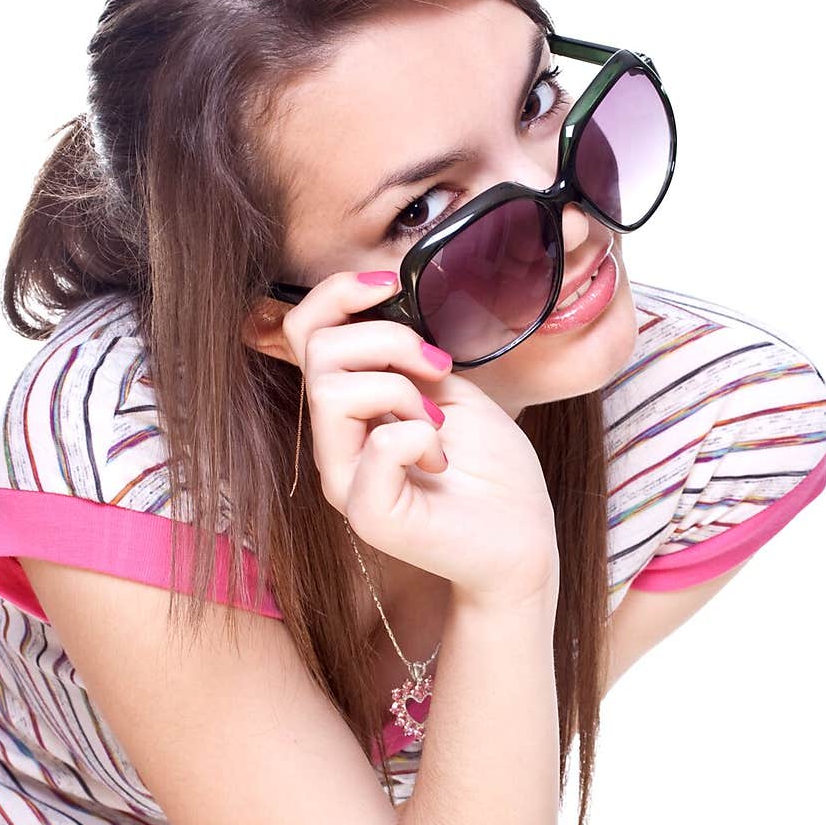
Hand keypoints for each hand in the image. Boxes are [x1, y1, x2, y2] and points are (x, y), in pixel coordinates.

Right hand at [281, 270, 559, 605]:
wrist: (522, 540)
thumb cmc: (491, 471)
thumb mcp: (449, 389)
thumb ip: (407, 355)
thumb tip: (381, 307)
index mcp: (348, 411)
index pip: (303, 333)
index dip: (337, 293)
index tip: (391, 284)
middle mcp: (335, 444)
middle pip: (317, 352)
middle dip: (388, 339)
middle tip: (438, 369)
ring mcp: (346, 482)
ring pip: (333, 391)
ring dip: (403, 389)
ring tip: (437, 423)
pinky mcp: (370, 515)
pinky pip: (379, 444)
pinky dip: (419, 435)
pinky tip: (440, 461)